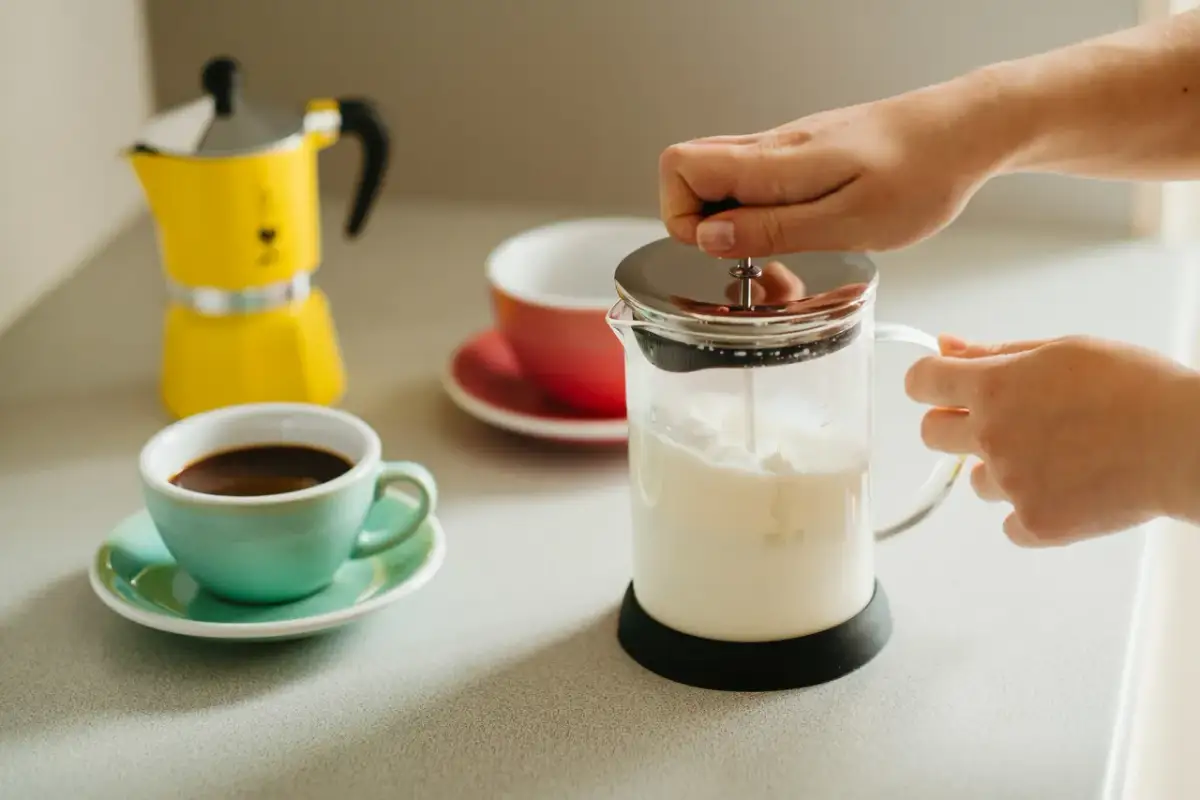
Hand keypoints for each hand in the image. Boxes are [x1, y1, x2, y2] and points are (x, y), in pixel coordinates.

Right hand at [659, 79, 1009, 258]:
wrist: (966, 130)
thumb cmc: (923, 173)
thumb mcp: (850, 222)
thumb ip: (774, 229)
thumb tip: (709, 238)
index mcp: (776, 160)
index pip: (679, 167)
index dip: (682, 217)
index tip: (721, 251)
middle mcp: (772, 146)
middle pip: (689, 171)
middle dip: (702, 224)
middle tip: (748, 257)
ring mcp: (785, 147)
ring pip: (721, 178)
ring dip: (734, 222)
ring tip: (783, 250)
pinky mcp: (803, 153)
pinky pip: (754, 179)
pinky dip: (762, 212)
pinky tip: (803, 230)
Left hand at [904, 335, 1199, 545]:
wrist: (1183, 442)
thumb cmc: (1136, 387)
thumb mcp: (1063, 351)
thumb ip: (997, 353)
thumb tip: (947, 345)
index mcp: (994, 387)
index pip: (921, 382)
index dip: (930, 383)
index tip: (942, 387)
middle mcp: (992, 436)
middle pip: (931, 434)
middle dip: (955, 426)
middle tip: (1002, 423)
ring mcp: (1012, 483)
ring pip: (977, 480)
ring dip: (1002, 469)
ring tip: (1058, 456)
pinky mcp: (1036, 523)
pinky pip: (1008, 523)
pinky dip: (1030, 511)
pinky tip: (1067, 491)